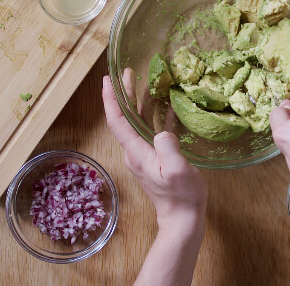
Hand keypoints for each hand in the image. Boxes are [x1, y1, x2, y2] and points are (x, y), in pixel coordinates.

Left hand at [102, 71, 206, 235]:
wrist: (182, 218)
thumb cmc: (182, 196)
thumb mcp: (177, 171)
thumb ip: (168, 148)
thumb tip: (163, 131)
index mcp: (136, 152)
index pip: (117, 121)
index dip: (111, 99)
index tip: (107, 80)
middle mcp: (135, 151)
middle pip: (124, 117)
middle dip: (124, 94)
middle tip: (127, 72)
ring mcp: (144, 154)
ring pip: (136, 121)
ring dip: (138, 101)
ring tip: (142, 82)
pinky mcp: (154, 156)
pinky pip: (149, 129)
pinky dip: (153, 114)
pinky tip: (164, 105)